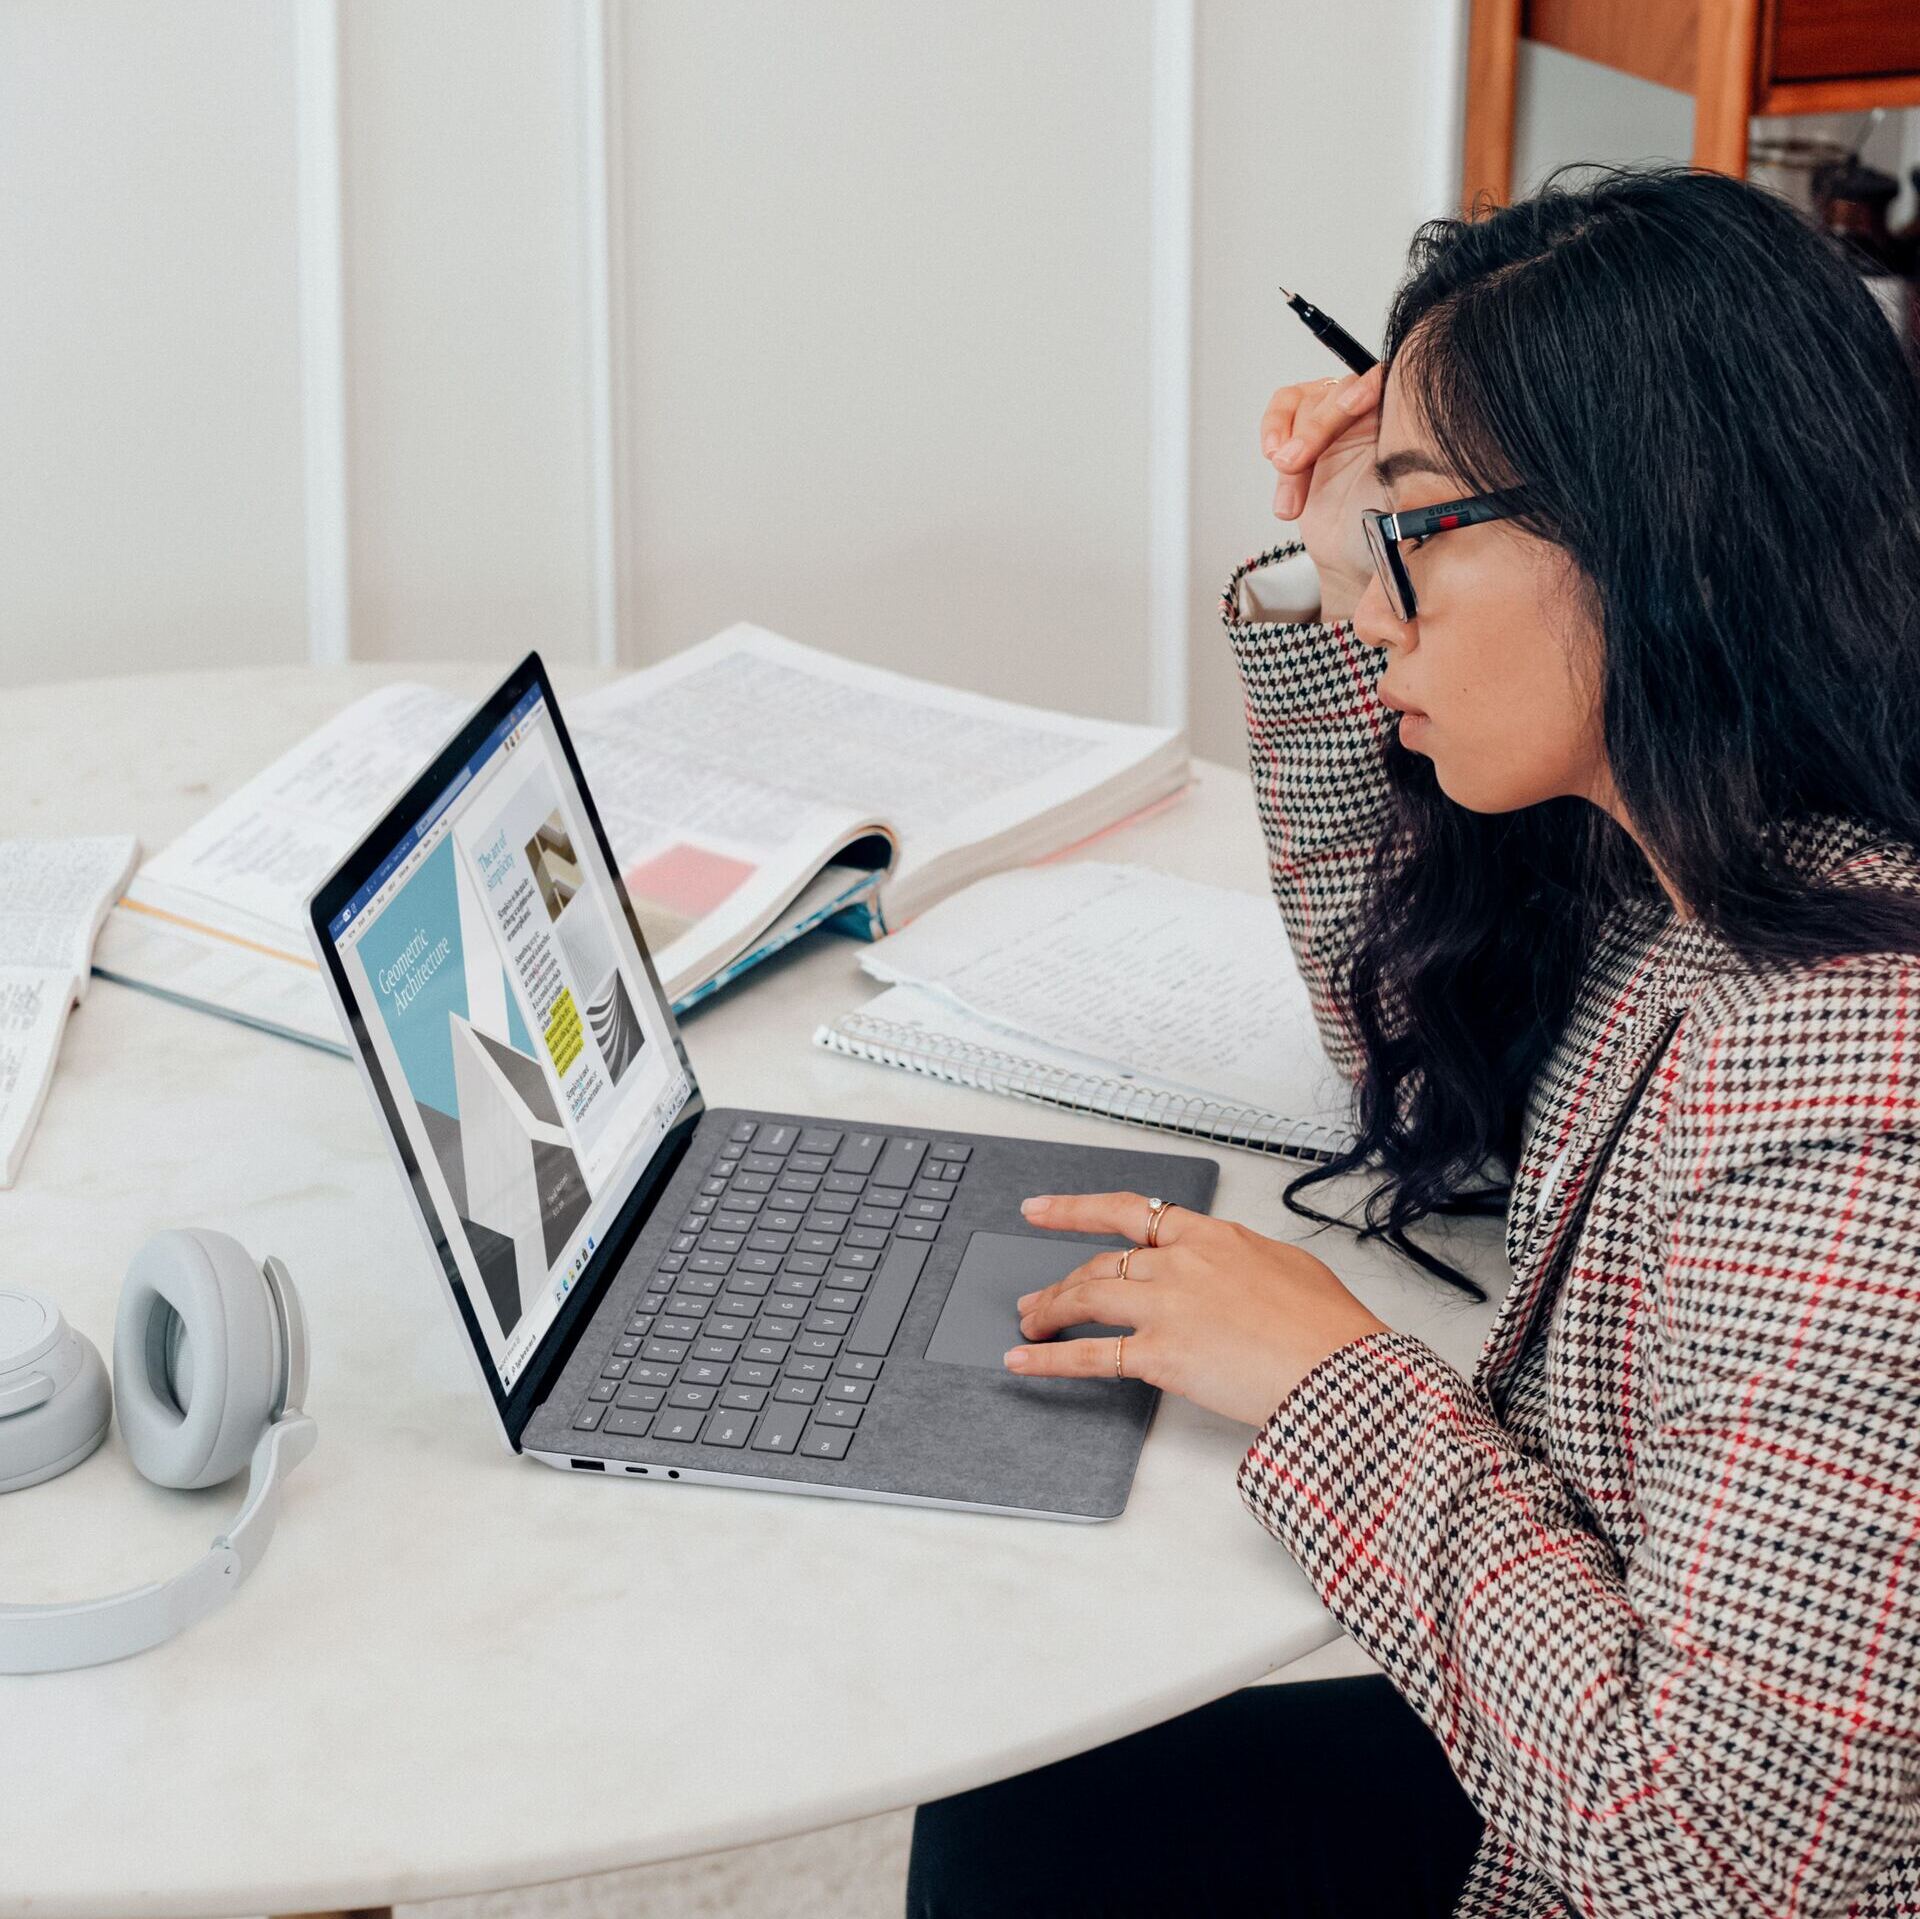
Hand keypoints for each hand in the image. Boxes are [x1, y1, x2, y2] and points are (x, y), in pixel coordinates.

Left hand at [1004, 1191, 1389, 1427]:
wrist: (1338, 1367)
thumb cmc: (1326, 1326)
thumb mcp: (1285, 1266)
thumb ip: (1241, 1261)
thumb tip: (1228, 1269)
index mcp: (1209, 1236)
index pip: (1127, 1213)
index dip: (1073, 1210)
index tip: (1040, 1210)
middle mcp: (1179, 1263)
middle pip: (1100, 1265)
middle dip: (1060, 1284)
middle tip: (1036, 1298)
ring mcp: (1166, 1305)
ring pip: (1085, 1298)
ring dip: (1048, 1312)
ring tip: (1028, 1326)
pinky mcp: (1160, 1353)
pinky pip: (1089, 1354)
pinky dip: (1049, 1358)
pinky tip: (1023, 1361)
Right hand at [1258, 364, 1384, 621]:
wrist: (1360, 569)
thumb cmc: (1389, 554)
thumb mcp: (1405, 554)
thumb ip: (1406, 563)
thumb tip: (1403, 613)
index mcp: (1411, 431)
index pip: (1391, 383)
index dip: (1370, 387)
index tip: (1359, 405)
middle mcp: (1378, 418)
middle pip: (1342, 389)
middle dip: (1315, 424)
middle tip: (1293, 462)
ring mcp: (1342, 422)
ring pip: (1309, 400)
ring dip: (1292, 434)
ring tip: (1286, 472)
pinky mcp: (1311, 433)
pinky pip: (1286, 409)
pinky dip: (1275, 433)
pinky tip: (1282, 477)